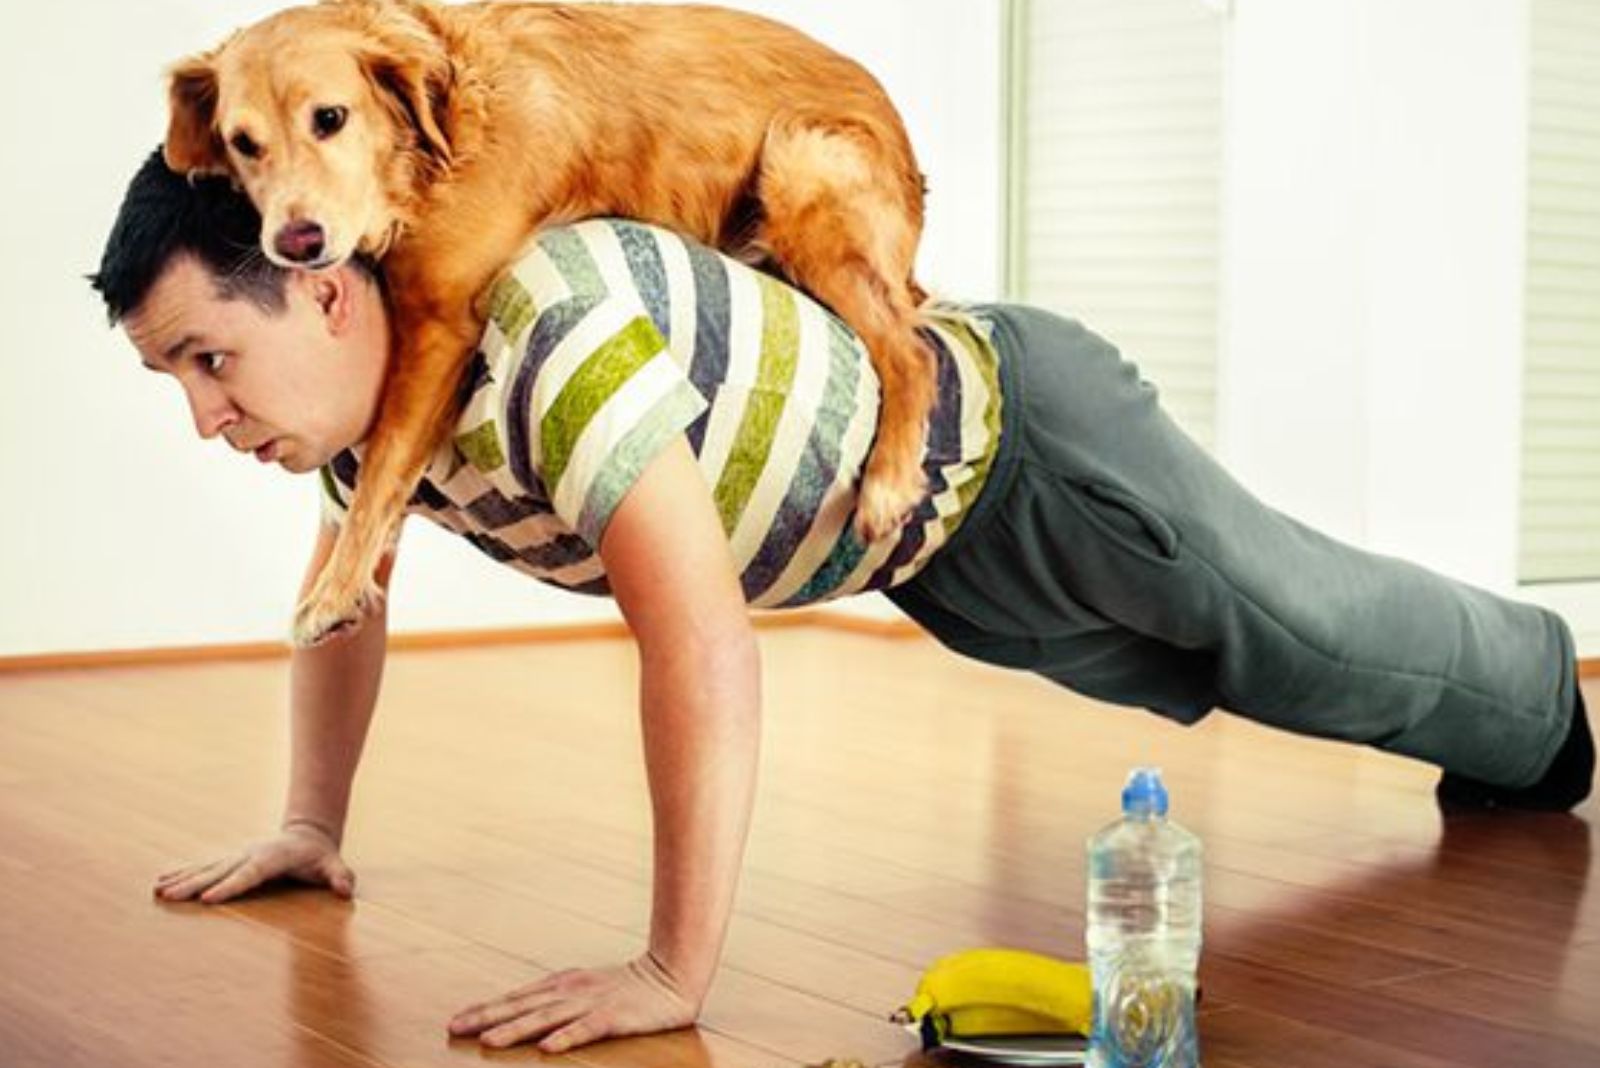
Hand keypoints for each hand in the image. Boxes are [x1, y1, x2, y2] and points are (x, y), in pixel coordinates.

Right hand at [152, 820, 354, 903]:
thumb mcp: (334, 865)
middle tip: (169, 897)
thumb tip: (346, 890)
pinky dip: (182, 873)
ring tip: (157, 891)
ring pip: (206, 868)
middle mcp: (249, 855)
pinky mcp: (230, 860)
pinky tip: (162, 882)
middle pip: (218, 871)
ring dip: (181, 879)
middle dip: (193, 885)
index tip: (207, 899)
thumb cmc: (320, 857)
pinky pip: (203, 867)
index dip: (230, 886)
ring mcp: (237, 856)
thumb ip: (340, 876)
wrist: (307, 834)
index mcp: (272, 858)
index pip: (249, 875)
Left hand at [447, 953, 700, 1052]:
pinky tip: (547, 1049)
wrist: (672, 973)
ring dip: (516, 1029)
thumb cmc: (627, 985)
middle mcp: (570, 992)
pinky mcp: (614, 1017)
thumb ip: (556, 996)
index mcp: (562, 985)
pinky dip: (566, 1038)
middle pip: (522, 1007)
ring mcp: (592, 1003)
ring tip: (489, 1041)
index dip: (486, 1008)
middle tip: (455, 1028)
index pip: (516, 998)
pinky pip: (587, 1030)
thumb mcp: (586, 986)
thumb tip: (523, 1008)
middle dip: (487, 1018)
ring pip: (547, 1019)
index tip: (456, 1019)